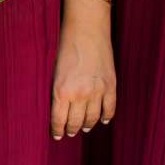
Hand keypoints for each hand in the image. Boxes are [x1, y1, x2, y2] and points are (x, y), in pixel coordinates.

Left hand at [50, 0, 115, 139]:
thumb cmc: (64, 46)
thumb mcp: (54, 70)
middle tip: (70, 133)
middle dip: (72, 129)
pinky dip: (107, 116)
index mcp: (61, 91)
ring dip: (88, 124)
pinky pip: (110, 108)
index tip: (57, 136)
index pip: (58, 119)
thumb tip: (58, 106)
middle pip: (76, 121)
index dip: (57, 130)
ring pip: (93, 118)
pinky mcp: (111, 85)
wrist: (86, 29)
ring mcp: (97, 91)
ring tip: (84, 127)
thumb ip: (57, 89)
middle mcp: (80, 94)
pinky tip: (104, 120)